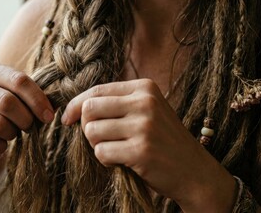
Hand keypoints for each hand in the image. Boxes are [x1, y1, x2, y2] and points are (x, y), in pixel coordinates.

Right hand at [0, 60, 54, 164]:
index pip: (19, 80)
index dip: (38, 100)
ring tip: (12, 133)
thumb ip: (32, 95)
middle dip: (26, 119)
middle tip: (30, 127)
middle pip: (7, 102)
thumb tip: (58, 103)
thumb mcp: (13, 96)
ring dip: (12, 133)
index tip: (49, 116)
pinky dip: (0, 147)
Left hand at [61, 79, 235, 211]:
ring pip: (92, 131)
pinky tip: (122, 161)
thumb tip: (74, 107)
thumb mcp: (146, 111)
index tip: (67, 119)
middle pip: (89, 109)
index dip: (75, 105)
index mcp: (144, 88)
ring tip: (116, 150)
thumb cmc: (163, 141)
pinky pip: (101, 152)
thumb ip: (117, 104)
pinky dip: (105, 160)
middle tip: (100, 139)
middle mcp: (144, 102)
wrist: (194, 171)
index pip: (96, 90)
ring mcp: (144, 126)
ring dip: (97, 145)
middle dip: (86, 127)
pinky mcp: (141, 150)